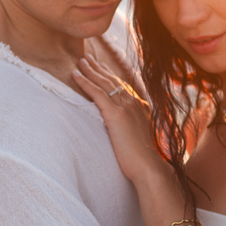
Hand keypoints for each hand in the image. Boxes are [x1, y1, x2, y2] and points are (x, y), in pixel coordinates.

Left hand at [73, 54, 170, 186]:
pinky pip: (97, 93)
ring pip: (104, 83)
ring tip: (80, 61)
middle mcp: (134, 102)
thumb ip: (132, 127)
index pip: (122, 85)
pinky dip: (85, 82)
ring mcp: (126, 107)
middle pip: (112, 79)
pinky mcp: (116, 115)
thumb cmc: (143, 159)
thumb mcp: (138, 137)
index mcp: (140, 106)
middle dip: (99, 67)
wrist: (149, 167)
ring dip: (90, 70)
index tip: (101, 66)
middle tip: (87, 57)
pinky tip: (76, 75)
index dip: (110, 74)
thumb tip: (124, 128)